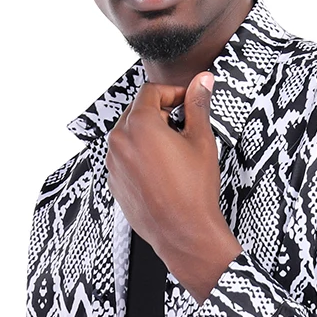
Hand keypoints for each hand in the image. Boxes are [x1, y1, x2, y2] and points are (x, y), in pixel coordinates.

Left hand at [106, 70, 242, 302]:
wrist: (184, 235)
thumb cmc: (194, 192)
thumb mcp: (201, 141)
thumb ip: (198, 105)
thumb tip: (203, 81)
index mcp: (138, 125)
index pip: (151, 91)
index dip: (172, 93)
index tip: (187, 102)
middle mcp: (120, 142)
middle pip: (137, 112)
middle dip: (159, 114)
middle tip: (182, 127)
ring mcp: (114, 165)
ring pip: (129, 136)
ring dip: (148, 136)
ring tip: (173, 153)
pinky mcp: (115, 184)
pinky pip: (125, 160)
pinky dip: (140, 158)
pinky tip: (161, 172)